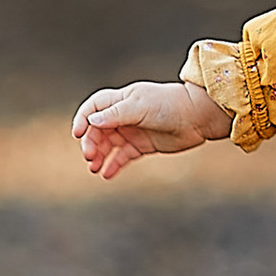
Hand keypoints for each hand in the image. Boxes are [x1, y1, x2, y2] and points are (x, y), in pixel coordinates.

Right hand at [73, 81, 232, 178]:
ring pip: (108, 145)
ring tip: (94, 168)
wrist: (197, 117)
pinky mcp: (142, 146)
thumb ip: (116, 114)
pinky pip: (122, 157)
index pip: (93, 108)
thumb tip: (92, 121)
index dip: (83, 119)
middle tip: (89, 156)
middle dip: (91, 143)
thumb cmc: (169, 105)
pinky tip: (106, 174)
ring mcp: (132, 131)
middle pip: (98, 130)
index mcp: (121, 100)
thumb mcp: (140, 107)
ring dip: (99, 156)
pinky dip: (113, 165)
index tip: (77, 134)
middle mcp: (124, 115)